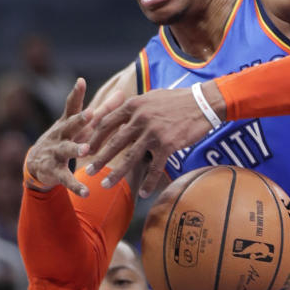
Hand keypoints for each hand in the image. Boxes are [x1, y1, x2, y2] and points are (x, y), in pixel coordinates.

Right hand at [25, 79, 94, 195]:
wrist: (36, 163)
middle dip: (79, 120)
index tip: (80, 82)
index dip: (76, 94)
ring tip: (85, 150)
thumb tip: (121, 92)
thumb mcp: (80, 125)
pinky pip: (66, 179)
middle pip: (70, 125)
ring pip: (66, 149)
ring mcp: (55, 152)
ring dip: (76, 149)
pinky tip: (86, 192)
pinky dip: (76, 186)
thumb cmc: (65, 138)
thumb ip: (101, 110)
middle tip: (90, 114)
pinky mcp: (54, 171)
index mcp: (68, 122)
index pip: (72, 106)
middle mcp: (60, 134)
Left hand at [86, 84, 224, 197]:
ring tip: (105, 184)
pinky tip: (144, 193)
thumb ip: (135, 107)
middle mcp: (140, 118)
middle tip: (88, 171)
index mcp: (133, 105)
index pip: (106, 122)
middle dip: (99, 158)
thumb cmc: (177, 100)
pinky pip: (154, 167)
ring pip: (129, 157)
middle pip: (113, 142)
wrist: (203, 103)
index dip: (94, 138)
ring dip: (116, 173)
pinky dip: (149, 182)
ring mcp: (153, 132)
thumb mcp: (151, 97)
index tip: (87, 150)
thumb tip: (120, 113)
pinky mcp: (167, 145)